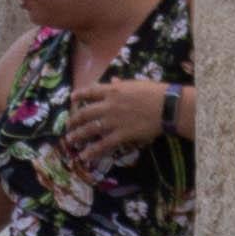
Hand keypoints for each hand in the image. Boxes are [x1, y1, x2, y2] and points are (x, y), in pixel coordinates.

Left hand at [59, 75, 176, 168]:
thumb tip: (113, 79)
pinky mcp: (121, 135)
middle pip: (85, 113)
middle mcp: (108, 105)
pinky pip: (103, 144)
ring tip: (70, 140)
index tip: (72, 98)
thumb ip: (121, 83)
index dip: (79, 95)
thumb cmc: (155, 92)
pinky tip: (84, 156)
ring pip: (90, 129)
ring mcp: (113, 121)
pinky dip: (92, 151)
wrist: (166, 107)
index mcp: (112, 90)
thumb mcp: (135, 84)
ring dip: (78, 135)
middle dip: (74, 119)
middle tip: (67, 125)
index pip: (90, 92)